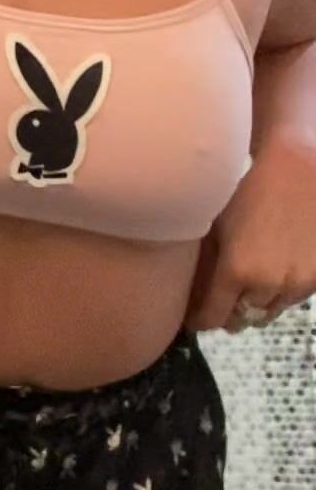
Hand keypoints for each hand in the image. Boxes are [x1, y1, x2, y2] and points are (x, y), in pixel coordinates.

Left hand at [185, 138, 315, 332]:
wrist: (299, 168)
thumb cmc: (248, 188)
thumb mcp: (215, 224)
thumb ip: (206, 263)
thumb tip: (191, 292)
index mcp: (236, 272)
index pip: (212, 319)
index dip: (201, 321)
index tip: (195, 317)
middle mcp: (267, 286)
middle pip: (241, 320)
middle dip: (228, 313)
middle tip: (220, 300)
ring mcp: (296, 284)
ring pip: (269, 312)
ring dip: (255, 304)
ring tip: (247, 286)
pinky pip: (292, 299)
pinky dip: (280, 293)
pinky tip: (273, 272)